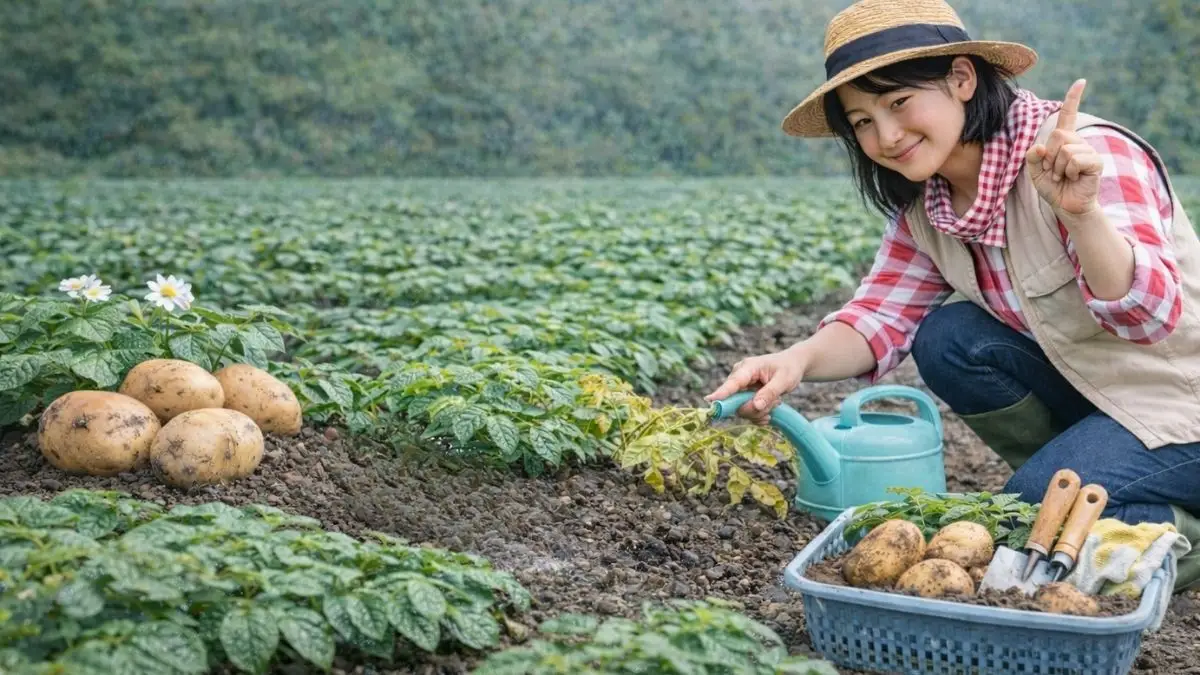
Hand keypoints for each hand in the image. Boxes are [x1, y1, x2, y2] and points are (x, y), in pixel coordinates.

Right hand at [703, 347, 806, 424]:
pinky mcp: (743, 396)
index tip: (710, 401)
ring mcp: (740, 387)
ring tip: (776, 402)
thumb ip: (769, 393)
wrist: (792, 365)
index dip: (722, 393)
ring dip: (759, 411)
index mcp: (747, 368)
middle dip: (755, 408)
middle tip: (775, 403)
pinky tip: (769, 411)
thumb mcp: (784, 380)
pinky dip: (758, 415)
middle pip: (735, 401)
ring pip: (741, 410)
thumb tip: (755, 405)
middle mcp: (739, 377)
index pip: (733, 382)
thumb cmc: (788, 368)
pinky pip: (745, 412)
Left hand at [1026, 79, 1102, 216]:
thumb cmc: (1052, 187)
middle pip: (1057, 135)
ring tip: (1062, 177)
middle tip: (1053, 171)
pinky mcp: (1095, 162)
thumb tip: (1040, 147)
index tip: (1081, 81)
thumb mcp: (1035, 172)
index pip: (1068, 116)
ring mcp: (1088, 151)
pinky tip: (1073, 178)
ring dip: (1057, 167)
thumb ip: (1032, 157)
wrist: (1066, 206)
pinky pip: (1075, 159)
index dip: (1073, 99)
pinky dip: (1068, 171)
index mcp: (1063, 141)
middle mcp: (1078, 142)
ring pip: (1065, 149)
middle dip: (1049, 156)